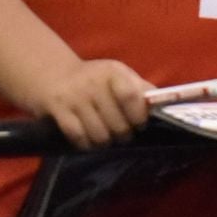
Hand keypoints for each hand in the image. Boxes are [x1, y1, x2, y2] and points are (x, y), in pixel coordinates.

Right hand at [28, 59, 152, 149]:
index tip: (139, 124)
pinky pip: (79, 138)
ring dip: (105, 142)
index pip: (131, 97)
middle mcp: (94, 83)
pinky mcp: (58, 111)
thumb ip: (140, 88)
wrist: (54, 74)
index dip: (138, 116)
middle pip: (117, 124)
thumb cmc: (96, 79)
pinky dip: (87, 144)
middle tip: (122, 133)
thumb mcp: (119, 75)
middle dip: (123, 134)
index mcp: (113, 72)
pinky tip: (89, 139)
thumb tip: (162, 103)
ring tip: (106, 136)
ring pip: (99, 135)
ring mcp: (75, 98)